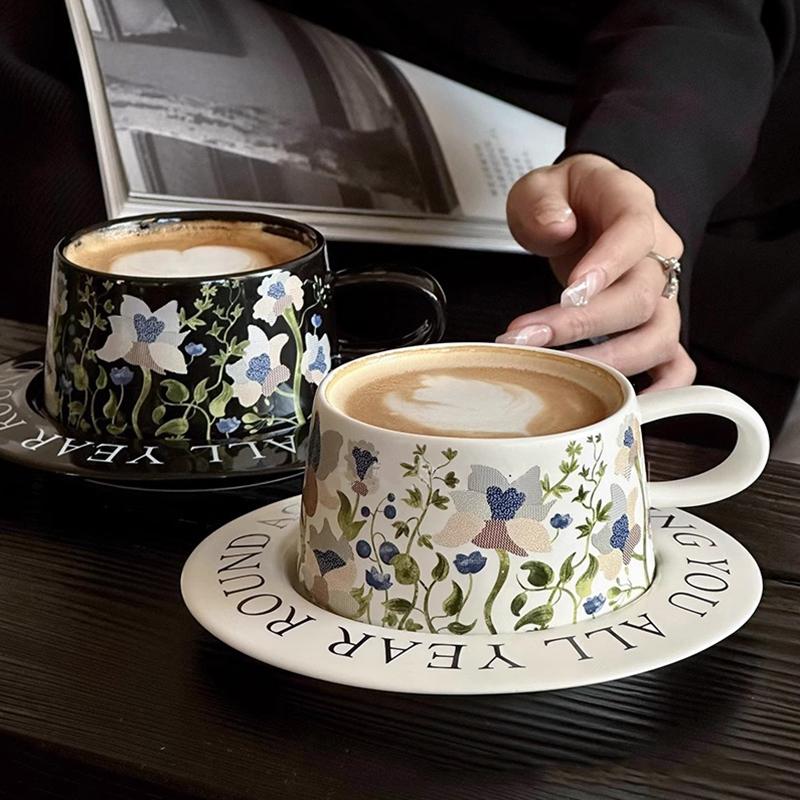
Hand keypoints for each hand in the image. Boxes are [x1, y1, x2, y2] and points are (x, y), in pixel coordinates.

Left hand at [498, 154, 695, 390]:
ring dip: (608, 362)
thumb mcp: (544, 184)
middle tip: (525, 339)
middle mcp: (658, 255)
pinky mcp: (656, 324)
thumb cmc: (569, 200)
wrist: (591, 206)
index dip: (605, 265)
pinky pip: (676, 363)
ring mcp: (662, 295)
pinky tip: (623, 404)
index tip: (568, 292)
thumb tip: (557, 227)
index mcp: (633, 208)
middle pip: (640, 297)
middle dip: (581, 325)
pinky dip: (659, 389)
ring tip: (556, 373)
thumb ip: (544, 201)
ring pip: (658, 336)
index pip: (633, 234)